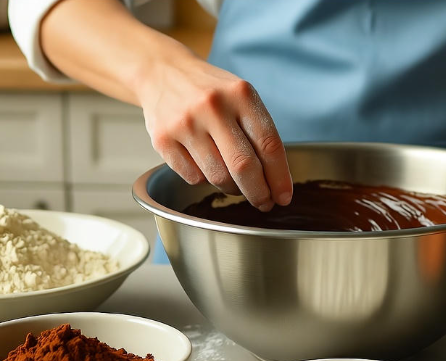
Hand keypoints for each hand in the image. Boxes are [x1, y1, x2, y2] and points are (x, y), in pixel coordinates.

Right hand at [135, 57, 292, 211]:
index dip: (279, 177)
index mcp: (240, 94)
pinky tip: (206, 166)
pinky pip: (194, 178)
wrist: (162, 73)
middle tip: (264, 203)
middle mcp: (212, 107)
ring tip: (235, 183)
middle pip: (243, 166)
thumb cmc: (211, 91)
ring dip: (232, 188)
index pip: (268, 144)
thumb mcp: (240, 97)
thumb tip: (274, 181)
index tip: (283, 197)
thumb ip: (258, 132)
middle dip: (259, 193)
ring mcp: (185, 123)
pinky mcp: (163, 139)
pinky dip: (204, 180)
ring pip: (218, 177)